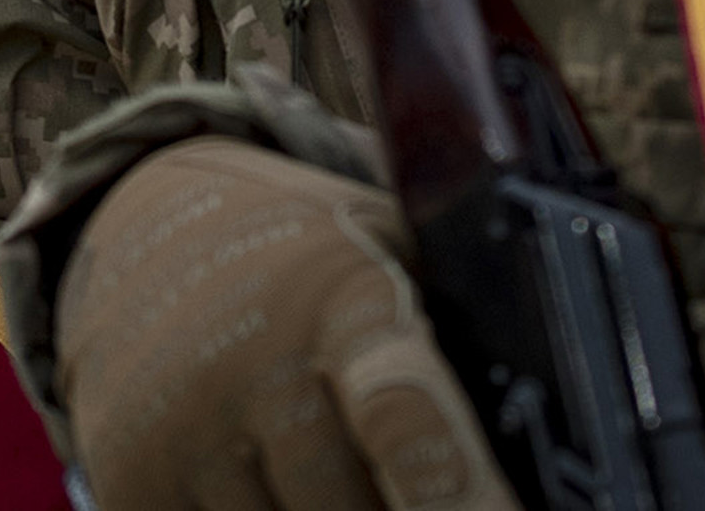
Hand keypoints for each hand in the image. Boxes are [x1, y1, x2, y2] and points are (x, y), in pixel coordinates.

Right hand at [57, 139, 508, 510]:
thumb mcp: (392, 251)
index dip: (454, 489)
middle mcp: (252, 361)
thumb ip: (466, 345)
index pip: (402, 408)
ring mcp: (180, 428)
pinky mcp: (128, 479)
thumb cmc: (309, 255)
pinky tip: (272, 480)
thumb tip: (576, 461)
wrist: (142, 220)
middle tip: (430, 487)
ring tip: (331, 467)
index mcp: (345, 296)